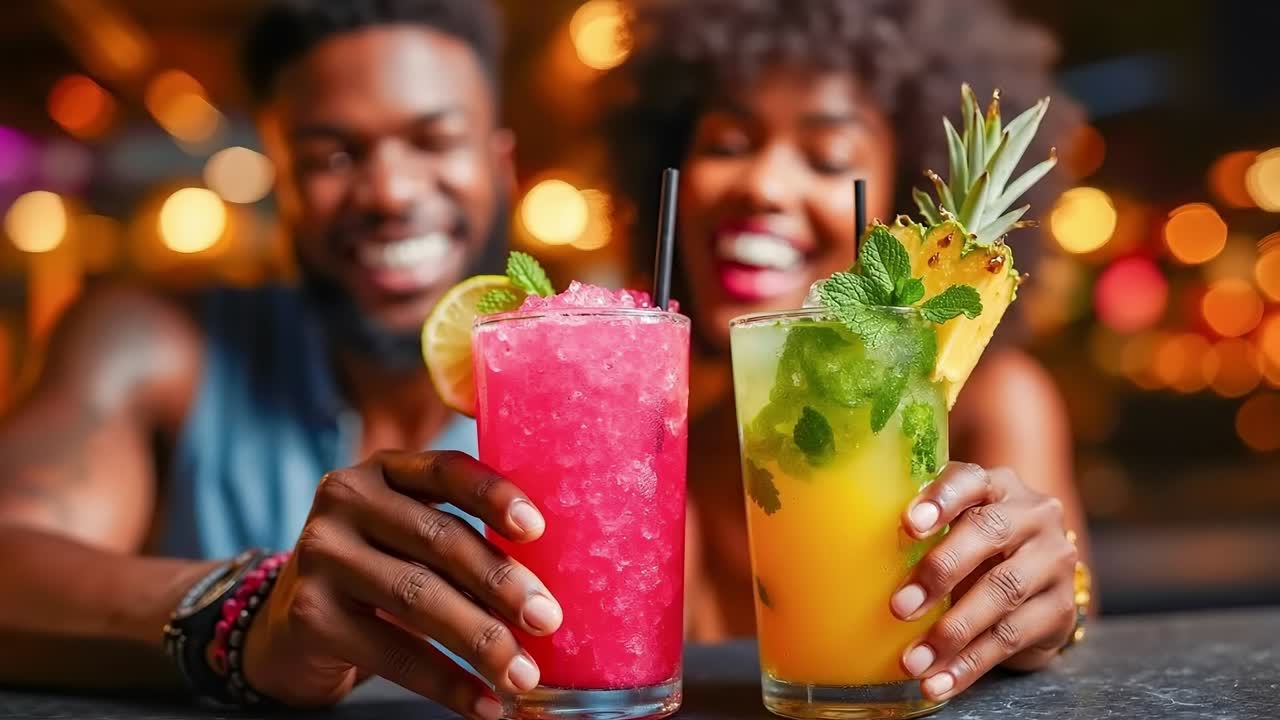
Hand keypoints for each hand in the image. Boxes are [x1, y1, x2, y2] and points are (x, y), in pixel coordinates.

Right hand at [241, 450, 561, 718]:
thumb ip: (458, 537)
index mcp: (383, 470)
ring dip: (481, 640)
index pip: (445, 471)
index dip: (494, 495)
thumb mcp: (407, 535)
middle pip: (439, 539)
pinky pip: (394, 652)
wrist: (289, 628)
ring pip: (419, 596)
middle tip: (547, 619)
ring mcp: (322, 555)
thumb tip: (544, 586)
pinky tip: (483, 703)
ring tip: (522, 672)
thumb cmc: (375, 574)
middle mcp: (345, 500)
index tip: (536, 529)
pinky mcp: (311, 614)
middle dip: (501, 583)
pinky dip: (447, 683)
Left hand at [892, 463, 1077, 701]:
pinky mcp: (1060, 609)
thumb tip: (845, 555)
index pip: (971, 480)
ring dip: (952, 632)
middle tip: (899, 607)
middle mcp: (1033, 516)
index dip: (941, 500)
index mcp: (996, 486)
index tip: (908, 525)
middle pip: (989, 534)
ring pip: (1002, 593)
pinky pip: (1012, 638)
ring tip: (912, 660)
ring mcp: (1053, 561)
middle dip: (941, 571)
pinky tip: (938, 682)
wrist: (1039, 585)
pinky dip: (969, 665)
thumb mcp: (953, 529)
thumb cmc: (974, 549)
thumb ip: (918, 530)